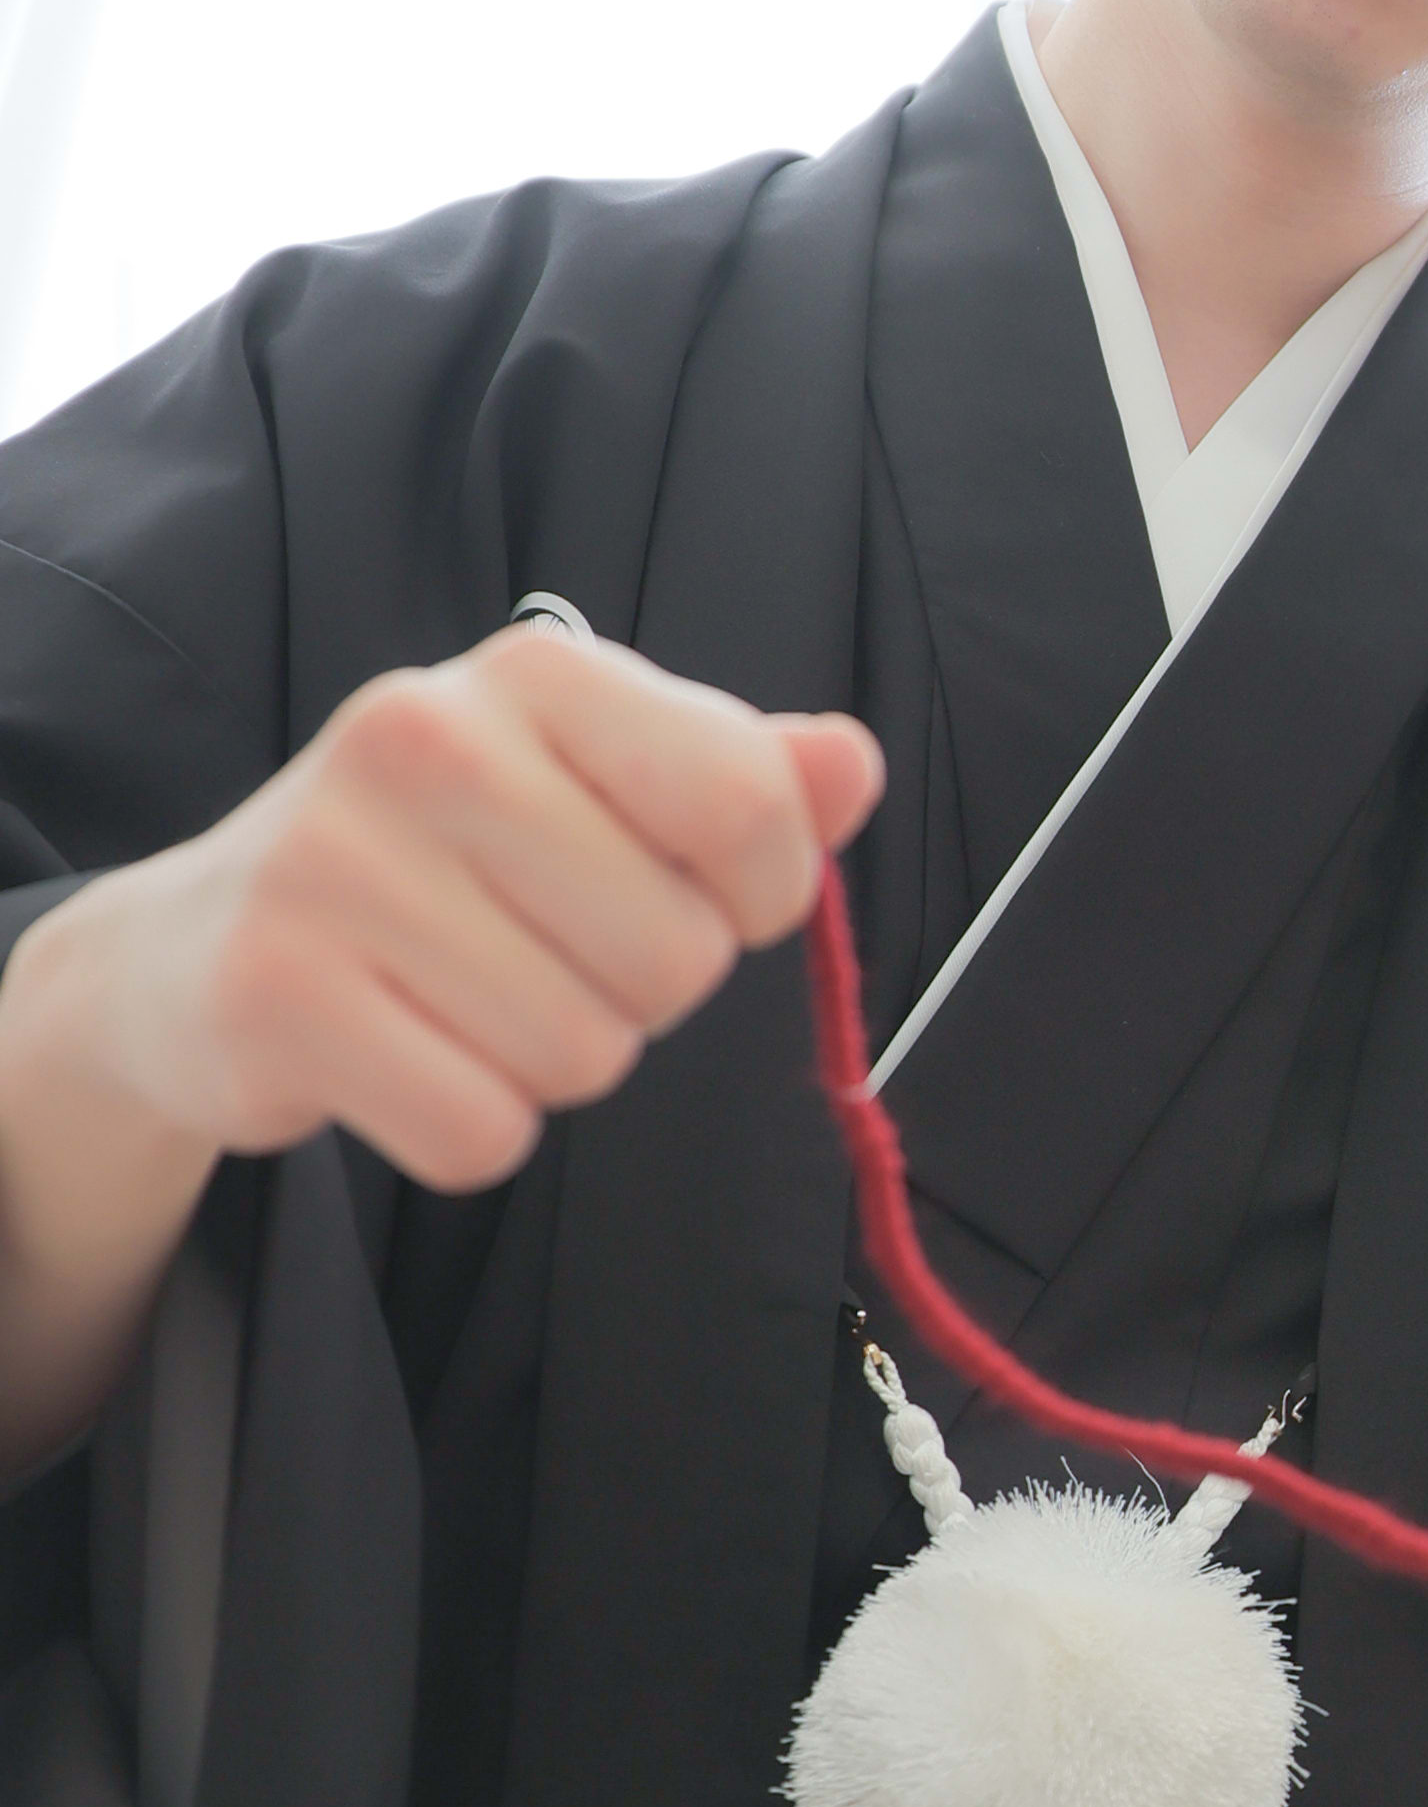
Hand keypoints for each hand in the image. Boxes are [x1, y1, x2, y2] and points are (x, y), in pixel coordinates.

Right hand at [0, 626, 883, 1467]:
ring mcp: (333, 865)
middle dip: (640, 995)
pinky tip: (405, 1057)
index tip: (711, 901)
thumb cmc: (442, 862)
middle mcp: (421, 740)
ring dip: (549, 1062)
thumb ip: (739, 781)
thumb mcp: (594, 786)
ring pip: (582, 1058)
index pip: (744, 801)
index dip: (764, 893)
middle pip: (676, 958)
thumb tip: (852, 763)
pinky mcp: (274, 996)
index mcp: (532, 673)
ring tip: (462, 999)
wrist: (197, 946)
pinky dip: (466, 1127)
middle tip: (540, 956)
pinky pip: (479, 1133)